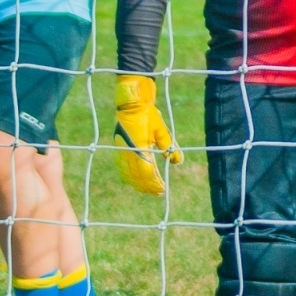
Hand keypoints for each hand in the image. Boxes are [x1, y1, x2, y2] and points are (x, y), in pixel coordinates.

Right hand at [113, 74, 181, 194]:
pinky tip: (134, 180)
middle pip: (137, 176)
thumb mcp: (162, 129)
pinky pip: (121, 167)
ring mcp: (121, 150)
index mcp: (140, 147)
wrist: (131, 103)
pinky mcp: (118, 148)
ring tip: (148, 189)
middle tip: (158, 192)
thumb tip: (178, 161)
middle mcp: (128, 152)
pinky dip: (128, 176)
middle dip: (148, 186)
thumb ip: (169, 146)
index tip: (162, 189)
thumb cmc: (148, 114)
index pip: (147, 172)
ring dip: (138, 184)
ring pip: (127, 174)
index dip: (154, 183)